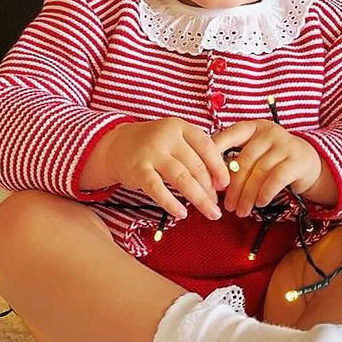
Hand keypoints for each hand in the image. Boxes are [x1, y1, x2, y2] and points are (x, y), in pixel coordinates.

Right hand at [104, 118, 230, 220]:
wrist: (116, 145)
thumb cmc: (153, 146)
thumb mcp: (174, 139)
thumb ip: (194, 153)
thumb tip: (219, 181)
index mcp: (180, 127)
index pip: (206, 146)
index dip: (219, 167)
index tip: (225, 185)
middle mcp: (167, 137)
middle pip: (196, 166)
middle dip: (209, 189)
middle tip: (216, 205)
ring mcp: (151, 152)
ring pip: (182, 178)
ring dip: (199, 198)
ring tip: (210, 212)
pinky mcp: (138, 169)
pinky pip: (158, 189)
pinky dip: (171, 203)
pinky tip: (182, 214)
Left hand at [211, 120, 321, 216]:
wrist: (308, 161)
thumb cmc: (273, 159)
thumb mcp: (254, 152)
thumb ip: (234, 159)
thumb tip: (210, 182)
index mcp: (252, 127)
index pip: (228, 136)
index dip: (214, 157)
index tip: (207, 179)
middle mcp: (268, 132)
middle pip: (245, 161)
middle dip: (234, 187)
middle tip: (228, 206)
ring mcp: (285, 144)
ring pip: (260, 172)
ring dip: (248, 195)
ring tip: (241, 210)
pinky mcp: (297, 160)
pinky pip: (277, 178)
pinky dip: (265, 193)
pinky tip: (260, 203)